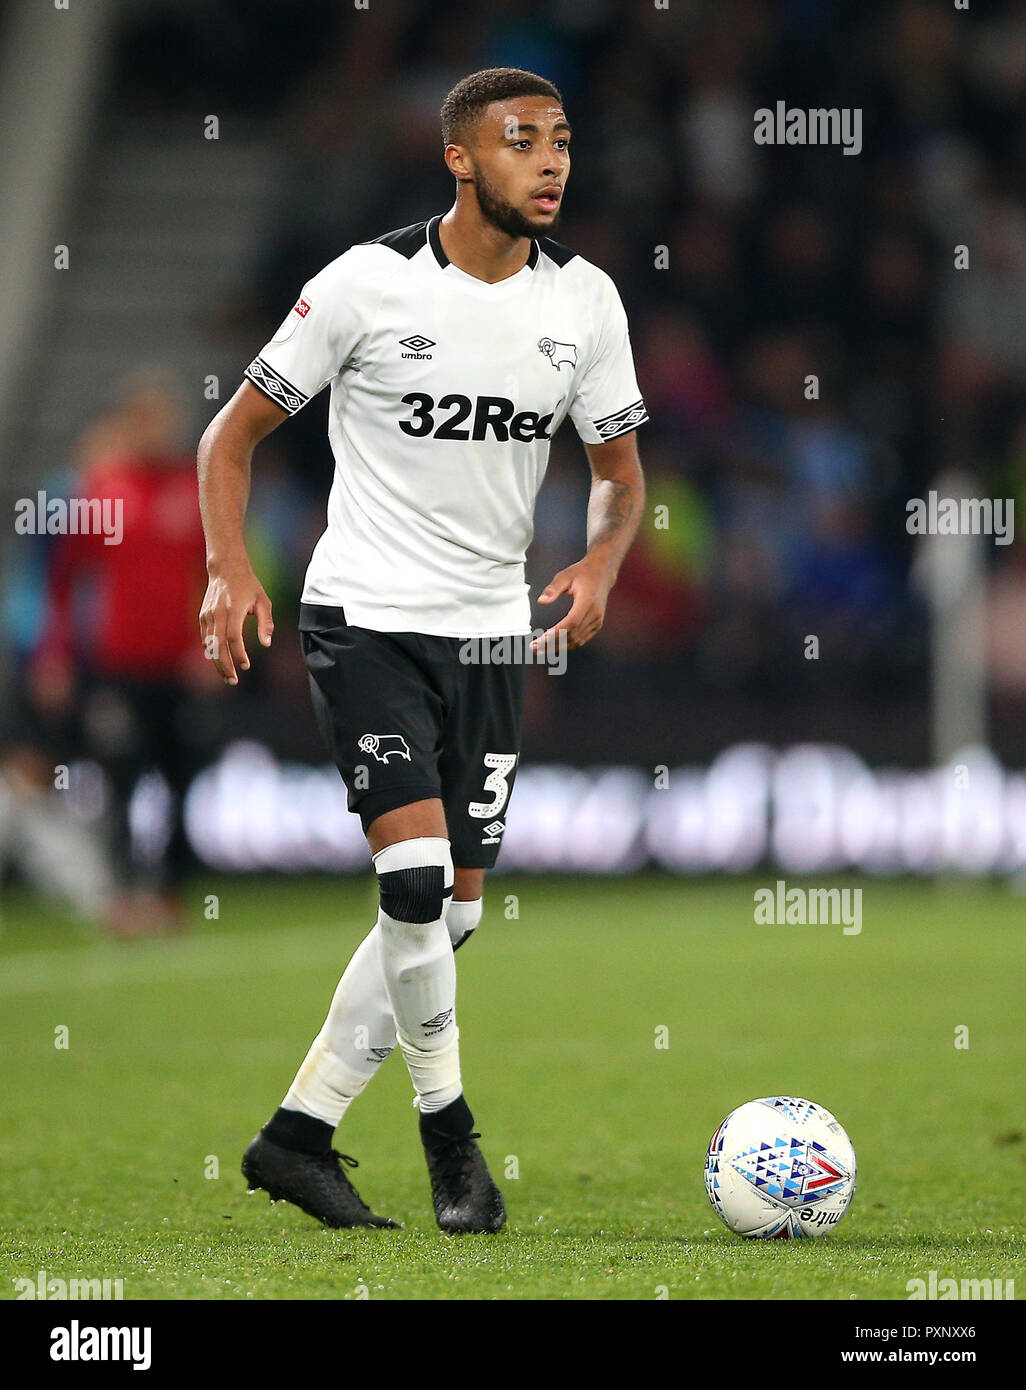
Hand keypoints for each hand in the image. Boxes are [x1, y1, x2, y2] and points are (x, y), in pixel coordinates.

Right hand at [198, 558, 272, 685]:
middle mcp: (217, 613)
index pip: (233, 637)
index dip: (238, 654)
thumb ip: (266, 623)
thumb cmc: (249, 586)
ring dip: (217, 662)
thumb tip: (266, 644)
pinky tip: (219, 662)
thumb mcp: (264, 601)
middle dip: (225, 665)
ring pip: (209, 644)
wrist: (226, 569)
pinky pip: (205, 638)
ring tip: (227, 676)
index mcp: (233, 609)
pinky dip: (211, 652)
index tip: (246, 666)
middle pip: (217, 645)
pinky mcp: (202, 616)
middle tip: (233, 681)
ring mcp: (207, 615)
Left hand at [532, 556, 613, 653]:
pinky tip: (553, 646)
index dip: (558, 632)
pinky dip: (567, 645)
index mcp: (588, 600)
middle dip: (552, 643)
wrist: (603, 573)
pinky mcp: (596, 625)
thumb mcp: (565, 575)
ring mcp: (597, 621)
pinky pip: (581, 640)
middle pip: (573, 635)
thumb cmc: (583, 573)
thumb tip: (541, 601)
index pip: (572, 622)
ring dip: (558, 647)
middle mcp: (595, 613)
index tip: (542, 638)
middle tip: (534, 647)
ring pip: (576, 641)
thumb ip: (553, 589)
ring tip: (540, 649)